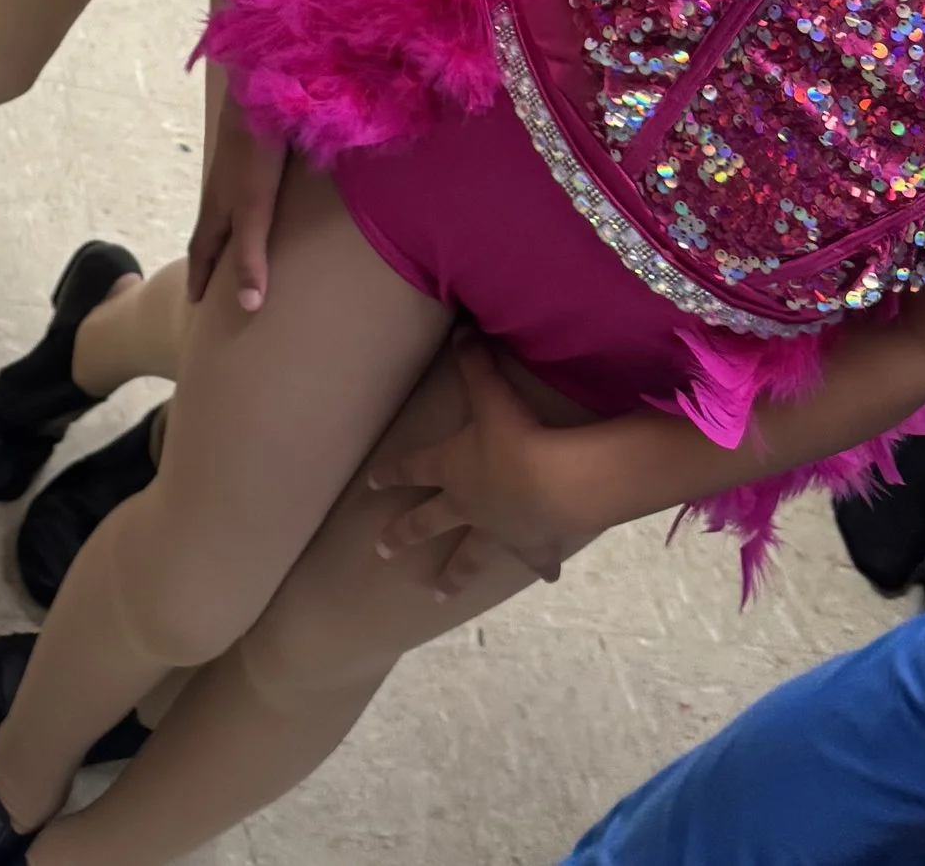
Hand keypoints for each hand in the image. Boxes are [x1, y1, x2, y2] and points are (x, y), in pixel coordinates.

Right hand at [186, 93, 285, 311]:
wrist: (261, 92)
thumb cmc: (255, 155)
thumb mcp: (253, 211)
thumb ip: (250, 254)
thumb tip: (247, 306)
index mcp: (216, 208)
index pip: (202, 249)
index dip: (198, 276)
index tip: (193, 301)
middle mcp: (222, 190)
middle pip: (213, 230)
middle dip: (212, 255)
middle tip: (214, 280)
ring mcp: (237, 169)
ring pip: (230, 208)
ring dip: (231, 230)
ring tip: (241, 246)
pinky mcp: (255, 151)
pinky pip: (247, 189)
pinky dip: (250, 206)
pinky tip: (268, 202)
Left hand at [367, 337, 618, 593]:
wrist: (554, 484)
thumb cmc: (515, 437)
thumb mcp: (491, 394)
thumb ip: (475, 361)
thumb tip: (460, 327)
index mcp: (452, 469)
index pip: (412, 469)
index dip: (390, 473)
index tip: (370, 485)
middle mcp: (467, 506)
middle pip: (427, 523)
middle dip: (404, 534)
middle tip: (381, 551)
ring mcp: (497, 532)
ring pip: (468, 559)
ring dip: (453, 576)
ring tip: (438, 596)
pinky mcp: (531, 546)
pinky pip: (533, 558)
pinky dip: (540, 566)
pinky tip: (546, 577)